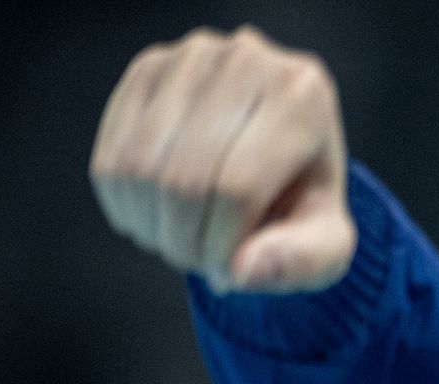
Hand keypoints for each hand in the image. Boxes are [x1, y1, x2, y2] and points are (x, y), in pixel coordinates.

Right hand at [90, 25, 354, 293]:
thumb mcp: (327, 243)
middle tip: (198, 261)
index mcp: (303, 98)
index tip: (229, 270)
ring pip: (138, 168)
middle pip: (183, 179)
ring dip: (151, 226)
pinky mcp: (148, 69)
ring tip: (180, 240)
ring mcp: (190, 58)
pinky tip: (153, 217)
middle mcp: (246, 61)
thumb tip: (240, 271)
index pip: (237, 187)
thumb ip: (299, 263)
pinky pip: (111, 155)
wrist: (283, 156)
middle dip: (183, 241)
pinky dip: (124, 204)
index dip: (220, 245)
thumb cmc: (304, 202)